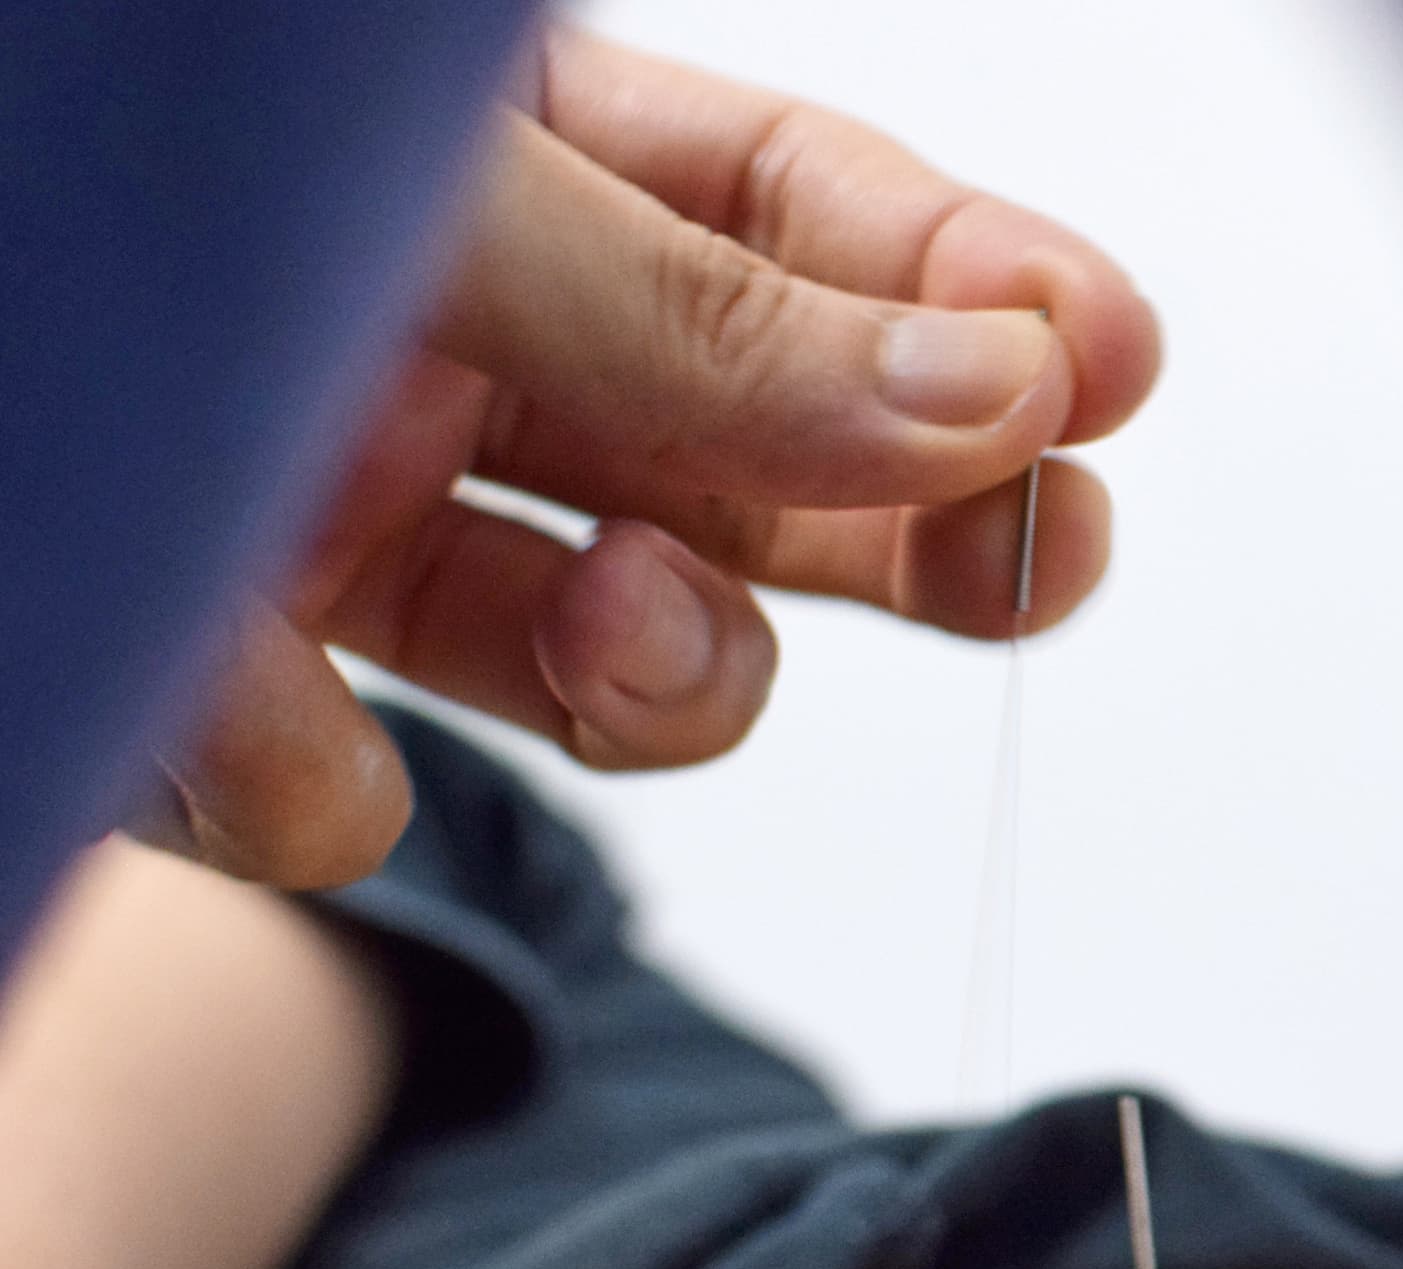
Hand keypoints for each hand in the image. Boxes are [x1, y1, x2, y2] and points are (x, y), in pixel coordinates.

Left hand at [135, 28, 1164, 885]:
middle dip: (922, 531)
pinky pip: (349, 801)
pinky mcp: (213, 696)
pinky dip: (312, 782)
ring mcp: (335, 520)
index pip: (807, 217)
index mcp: (505, 157)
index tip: (1113, 370)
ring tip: (621, 628)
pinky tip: (229, 694)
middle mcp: (446, 342)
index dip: (982, 296)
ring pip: (614, 661)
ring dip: (667, 677)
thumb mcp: (432, 206)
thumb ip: (704, 320)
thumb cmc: (67, 148)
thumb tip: (991, 399)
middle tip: (1035, 565)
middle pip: (773, 464)